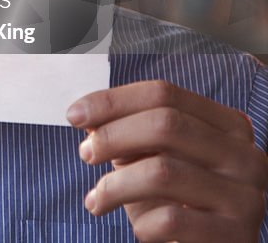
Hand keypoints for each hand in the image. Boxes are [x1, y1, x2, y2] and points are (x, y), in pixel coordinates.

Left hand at [68, 80, 267, 241]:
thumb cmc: (178, 203)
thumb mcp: (153, 161)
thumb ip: (127, 135)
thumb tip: (86, 116)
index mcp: (228, 126)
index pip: (164, 94)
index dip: (112, 100)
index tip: (74, 115)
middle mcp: (247, 156)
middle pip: (165, 124)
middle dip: (112, 136)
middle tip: (85, 154)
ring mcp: (248, 196)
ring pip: (163, 172)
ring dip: (115, 185)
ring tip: (97, 199)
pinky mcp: (237, 235)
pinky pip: (171, 220)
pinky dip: (141, 224)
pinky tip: (139, 230)